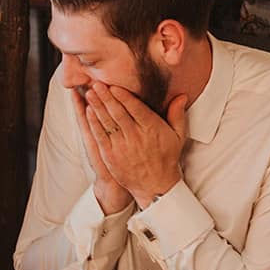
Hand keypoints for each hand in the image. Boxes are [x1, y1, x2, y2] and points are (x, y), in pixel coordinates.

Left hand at [82, 82, 187, 208]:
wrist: (154, 185)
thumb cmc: (166, 158)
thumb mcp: (177, 136)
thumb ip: (177, 115)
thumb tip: (181, 96)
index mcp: (152, 129)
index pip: (135, 108)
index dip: (124, 96)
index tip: (114, 85)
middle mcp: (136, 137)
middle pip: (118, 113)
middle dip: (107, 97)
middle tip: (98, 83)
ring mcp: (122, 146)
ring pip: (107, 122)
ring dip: (97, 106)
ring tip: (91, 92)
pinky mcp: (111, 155)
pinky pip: (100, 135)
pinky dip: (94, 122)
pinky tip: (88, 111)